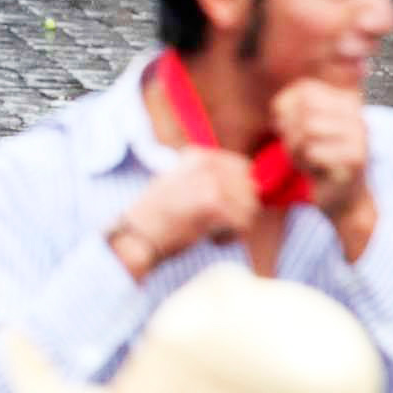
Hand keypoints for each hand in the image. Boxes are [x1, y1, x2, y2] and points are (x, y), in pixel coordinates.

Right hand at [111, 146, 257, 279]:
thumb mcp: (182, 181)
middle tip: (214, 222)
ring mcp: (211, 181)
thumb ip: (213, 176)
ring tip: (210, 230)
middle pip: (250, 188)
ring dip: (235, 225)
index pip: (244, 168)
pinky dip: (229, 237)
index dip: (237, 192)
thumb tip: (255, 184)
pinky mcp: (213, 203)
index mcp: (200, 155)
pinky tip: (210, 238)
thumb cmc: (159, 215)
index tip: (215, 207)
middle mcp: (207, 163)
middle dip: (239, 209)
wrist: (138, 234)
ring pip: (250, 207)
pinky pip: (242, 224)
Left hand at [271, 80, 375, 256]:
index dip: (284, 106)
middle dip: (289, 130)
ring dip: (296, 149)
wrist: (344, 200)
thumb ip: (293, 110)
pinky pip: (313, 152)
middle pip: (305, 109)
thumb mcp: (304, 129)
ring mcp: (359, 136)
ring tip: (304, 160)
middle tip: (294, 149)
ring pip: (308, 129)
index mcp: (345, 102)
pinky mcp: (355, 158)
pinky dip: (305, 164)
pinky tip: (314, 172)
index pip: (305, 89)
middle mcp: (356, 115)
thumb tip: (277, 106)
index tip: (283, 126)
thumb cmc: (319, 160)